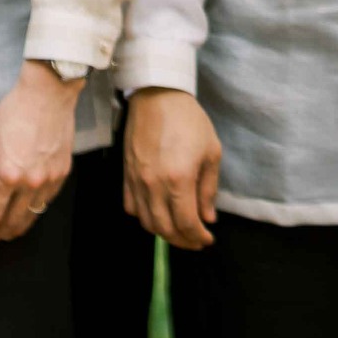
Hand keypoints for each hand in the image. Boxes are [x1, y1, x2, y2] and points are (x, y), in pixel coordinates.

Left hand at [0, 60, 82, 242]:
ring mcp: (48, 178)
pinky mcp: (62, 172)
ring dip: (18, 226)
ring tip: (9, 232)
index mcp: (6, 174)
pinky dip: (36, 210)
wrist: (48, 94)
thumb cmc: (13, 112)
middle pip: (12, 220)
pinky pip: (47, 200)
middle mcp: (28, 182)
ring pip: (33, 215)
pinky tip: (28, 211)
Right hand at [123, 86, 221, 249]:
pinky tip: (158, 214)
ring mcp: (137, 181)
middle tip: (196, 241)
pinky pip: (131, 207)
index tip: (207, 240)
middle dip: (182, 240)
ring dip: (164, 232)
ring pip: (147, 222)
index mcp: (179, 179)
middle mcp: (154, 185)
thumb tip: (207, 218)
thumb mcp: (211, 152)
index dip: (198, 237)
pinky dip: (145, 217)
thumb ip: (208, 189)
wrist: (158, 96)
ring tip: (179, 231)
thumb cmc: (190, 121)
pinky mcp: (126, 175)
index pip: (186, 223)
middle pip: (165, 228)